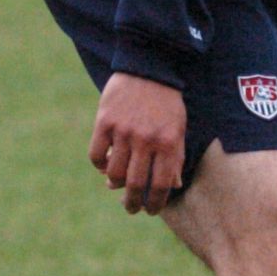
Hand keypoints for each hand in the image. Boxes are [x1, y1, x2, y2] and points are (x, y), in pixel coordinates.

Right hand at [88, 72, 186, 214]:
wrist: (149, 66)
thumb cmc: (168, 101)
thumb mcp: (180, 128)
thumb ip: (176, 157)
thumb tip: (173, 186)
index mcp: (169, 143)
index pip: (160, 184)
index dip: (155, 203)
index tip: (151, 210)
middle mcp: (146, 140)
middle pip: (134, 184)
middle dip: (132, 203)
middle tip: (131, 208)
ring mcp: (123, 131)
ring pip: (113, 173)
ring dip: (114, 185)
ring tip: (116, 187)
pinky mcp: (104, 122)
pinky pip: (96, 155)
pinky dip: (100, 165)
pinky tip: (106, 165)